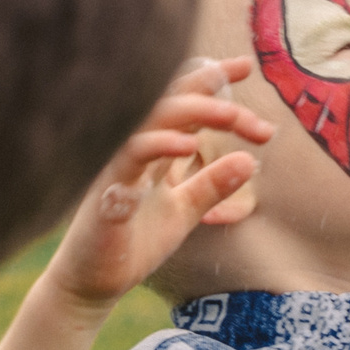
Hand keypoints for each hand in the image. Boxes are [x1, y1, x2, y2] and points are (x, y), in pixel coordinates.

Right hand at [44, 56, 273, 318]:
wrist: (93, 284)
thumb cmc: (133, 241)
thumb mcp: (185, 211)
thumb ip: (213, 184)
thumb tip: (250, 159)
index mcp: (152, 149)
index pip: (181, 100)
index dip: (210, 78)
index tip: (245, 65)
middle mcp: (132, 149)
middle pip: (170, 103)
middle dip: (214, 99)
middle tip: (257, 121)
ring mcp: (117, 167)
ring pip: (149, 120)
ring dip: (192, 112)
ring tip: (231, 115)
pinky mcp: (105, 193)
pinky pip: (128, 159)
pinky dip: (157, 146)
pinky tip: (187, 145)